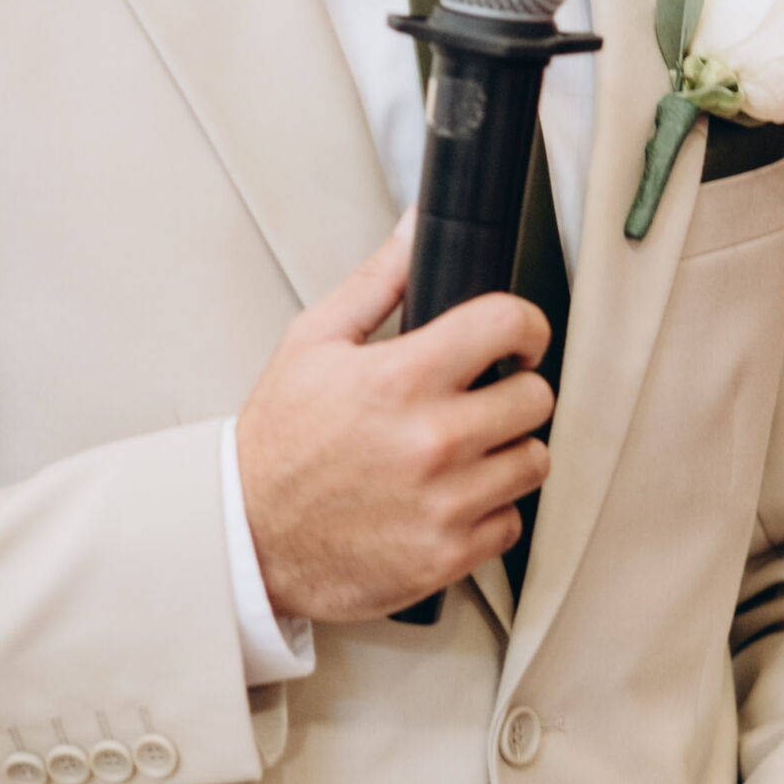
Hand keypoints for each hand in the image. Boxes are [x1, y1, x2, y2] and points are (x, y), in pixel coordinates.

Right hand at [237, 223, 552, 623]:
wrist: (246, 535)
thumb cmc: (279, 441)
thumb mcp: (314, 343)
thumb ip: (379, 281)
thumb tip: (416, 228)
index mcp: (401, 378)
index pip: (509, 324)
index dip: (525, 326)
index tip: (518, 340)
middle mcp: (431, 440)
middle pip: (536, 397)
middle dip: (515, 391)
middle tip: (486, 399)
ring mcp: (443, 502)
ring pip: (533, 461)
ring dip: (508, 453)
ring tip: (468, 451)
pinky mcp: (446, 555)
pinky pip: (511, 523)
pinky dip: (489, 512)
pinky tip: (453, 498)